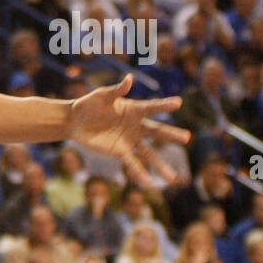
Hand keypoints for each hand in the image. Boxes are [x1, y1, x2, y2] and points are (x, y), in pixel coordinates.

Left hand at [65, 75, 190, 187]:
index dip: (163, 105)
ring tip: (173, 178)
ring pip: (149, 154)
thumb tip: (130, 78)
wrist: (75, 121)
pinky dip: (140, 174)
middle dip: (171, 134)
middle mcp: (135, 126)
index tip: (178, 102)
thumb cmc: (89, 104)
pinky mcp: (120, 152)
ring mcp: (129, 140)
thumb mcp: (102, 95)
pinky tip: (149, 184)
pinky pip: (132, 164)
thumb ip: (116, 90)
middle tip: (188, 137)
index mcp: (133, 109)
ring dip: (160, 165)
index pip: (151, 107)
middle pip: (156, 131)